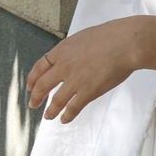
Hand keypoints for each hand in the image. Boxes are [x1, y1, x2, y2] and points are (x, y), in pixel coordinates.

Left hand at [26, 16, 147, 122]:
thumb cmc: (111, 36)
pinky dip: (67, 115)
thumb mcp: (84, 37)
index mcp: (62, 50)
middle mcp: (64, 66)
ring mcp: (75, 80)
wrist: (126, 43)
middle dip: (36, 97)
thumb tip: (72, 57)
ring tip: (48, 116)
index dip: (32, 79)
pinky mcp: (88, 92)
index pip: (40, 67)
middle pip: (42, 86)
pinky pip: (73, 108)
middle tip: (33, 104)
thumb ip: (73, 49)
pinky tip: (65, 119)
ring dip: (51, 110)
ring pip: (56, 100)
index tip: (30, 86)